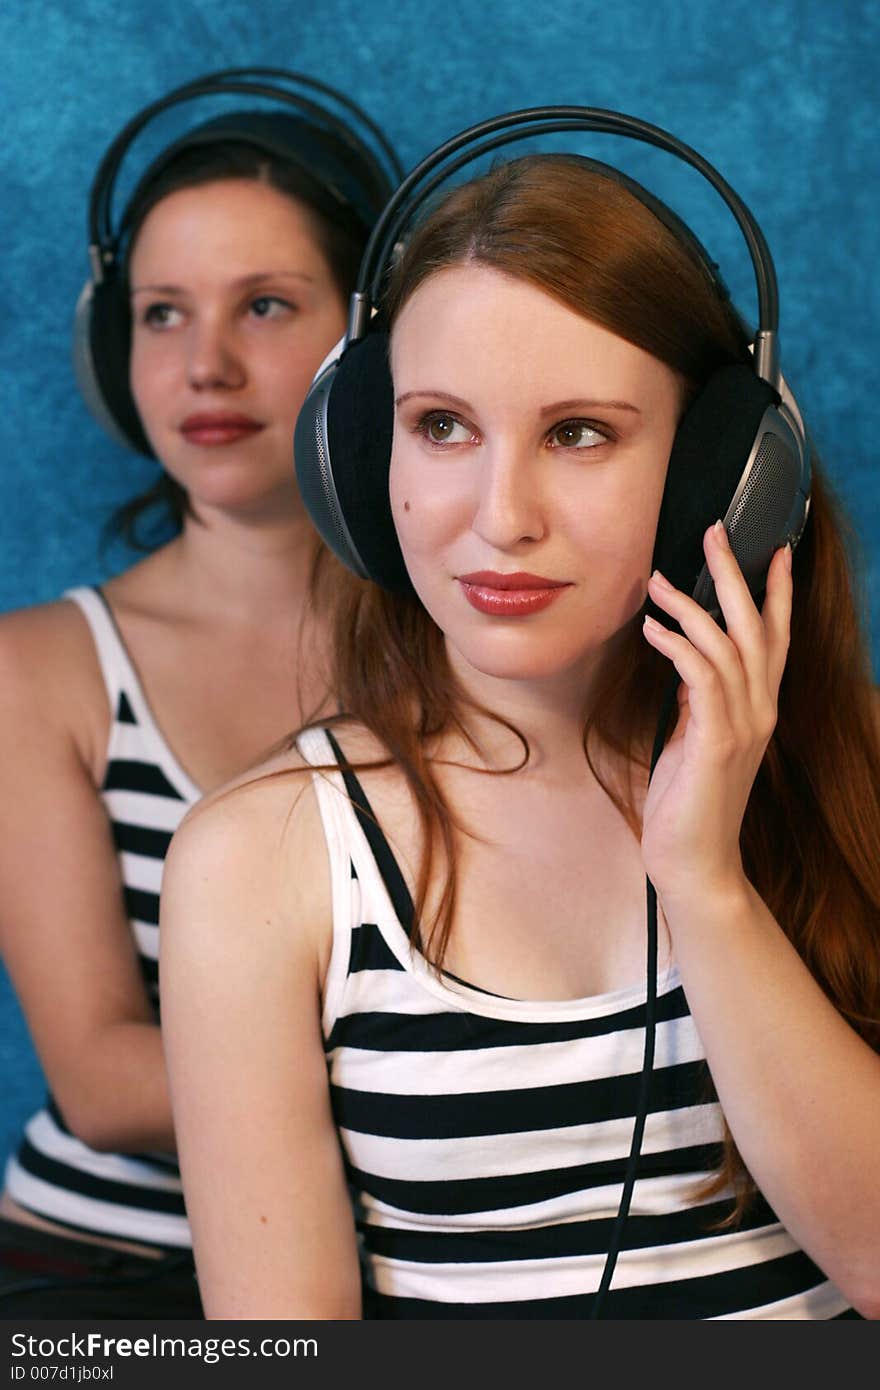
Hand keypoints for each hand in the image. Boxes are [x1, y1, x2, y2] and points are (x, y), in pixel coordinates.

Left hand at [639, 520, 791, 907]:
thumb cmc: (687, 802)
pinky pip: (702, 680)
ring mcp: (743, 727)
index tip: (775, 550)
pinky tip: (652, 632)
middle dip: (736, 576)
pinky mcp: (716, 744)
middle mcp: (760, 712)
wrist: (694, 862)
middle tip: (715, 532)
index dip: (777, 594)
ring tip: (657, 580)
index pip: (776, 639)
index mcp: (758, 709)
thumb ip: (700, 700)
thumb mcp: (694, 738)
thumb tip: (688, 659)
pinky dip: (678, 648)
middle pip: (758, 628)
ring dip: (691, 607)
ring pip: (729, 647)